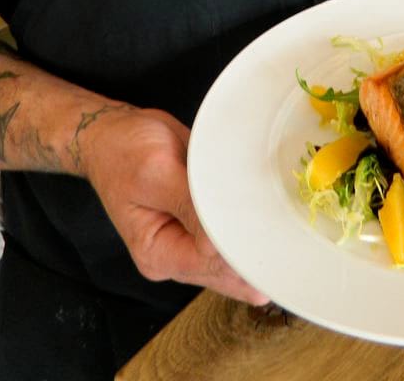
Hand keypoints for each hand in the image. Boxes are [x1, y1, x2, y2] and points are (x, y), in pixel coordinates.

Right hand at [79, 105, 268, 304]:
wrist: (114, 133)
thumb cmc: (126, 150)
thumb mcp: (155, 172)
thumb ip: (189, 206)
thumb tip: (220, 242)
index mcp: (158, 253)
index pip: (210, 264)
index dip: (241, 250)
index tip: (270, 232)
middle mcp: (175, 255)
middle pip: (226, 270)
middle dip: (255, 255)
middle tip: (289, 235)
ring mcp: (189, 239)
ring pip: (233, 256)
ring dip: (253, 239)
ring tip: (283, 224)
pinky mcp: (200, 221)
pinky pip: (230, 233)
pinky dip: (247, 226)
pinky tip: (269, 218)